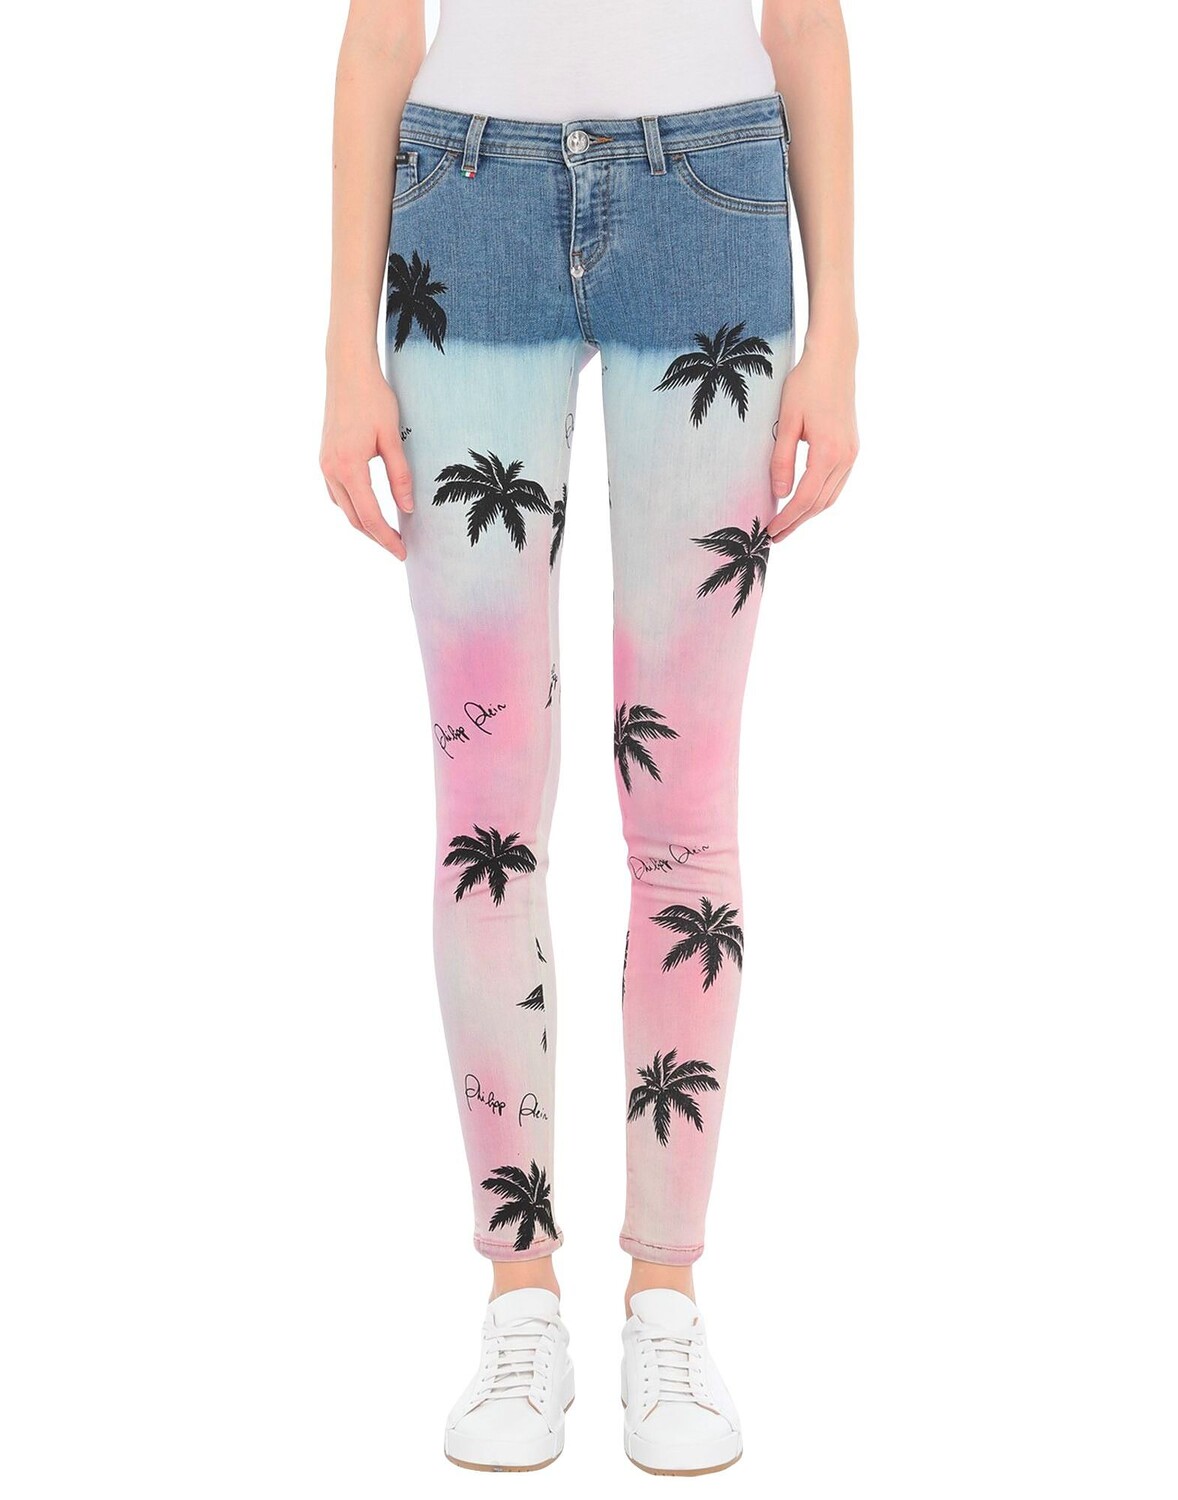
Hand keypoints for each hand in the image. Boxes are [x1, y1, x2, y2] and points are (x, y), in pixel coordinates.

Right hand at [320, 357, 412, 558]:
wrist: (347, 371)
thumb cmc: (374, 399)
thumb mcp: (393, 438)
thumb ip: (400, 475)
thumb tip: (408, 509)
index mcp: (349, 468)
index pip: (370, 516)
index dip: (387, 538)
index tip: (402, 552)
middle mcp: (331, 470)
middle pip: (354, 518)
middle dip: (377, 537)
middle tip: (399, 549)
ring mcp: (324, 464)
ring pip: (343, 508)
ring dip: (364, 524)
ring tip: (387, 534)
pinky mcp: (325, 458)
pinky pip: (337, 494)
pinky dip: (353, 507)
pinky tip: (367, 508)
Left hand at [768, 343, 858, 541]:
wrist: (834, 359)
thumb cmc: (806, 385)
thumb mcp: (786, 422)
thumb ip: (782, 460)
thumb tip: (780, 494)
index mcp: (828, 453)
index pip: (805, 499)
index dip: (787, 519)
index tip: (770, 532)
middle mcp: (845, 457)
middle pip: (819, 504)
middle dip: (797, 523)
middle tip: (775, 536)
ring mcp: (852, 454)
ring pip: (830, 497)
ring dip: (809, 514)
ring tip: (788, 524)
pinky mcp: (852, 448)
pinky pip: (836, 484)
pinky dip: (820, 498)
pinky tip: (805, 502)